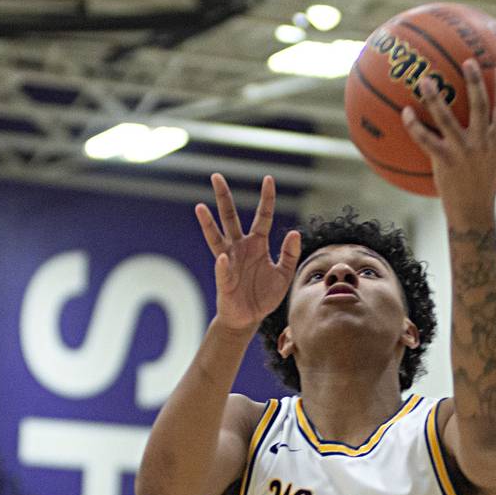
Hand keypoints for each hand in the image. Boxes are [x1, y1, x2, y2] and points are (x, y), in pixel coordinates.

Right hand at [194, 173, 300, 332]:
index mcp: (257, 244)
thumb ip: (290, 254)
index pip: (263, 216)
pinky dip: (223, 265)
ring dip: (208, 223)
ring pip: (216, 238)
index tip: (268, 179)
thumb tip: (295, 232)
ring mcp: (229, 261)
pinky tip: (222, 258)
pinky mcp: (224, 279)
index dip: (266, 199)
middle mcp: (240, 248)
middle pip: (230, 218)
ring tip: (200, 207)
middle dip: (224, 198)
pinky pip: (223, 270)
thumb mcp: (284, 274)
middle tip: (216, 176)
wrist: (249, 318)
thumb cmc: (264, 295)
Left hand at [401, 59, 495, 210]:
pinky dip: (414, 126)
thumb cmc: (492, 184)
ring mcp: (461, 151)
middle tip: (467, 61)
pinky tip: (405, 111)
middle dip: (474, 82)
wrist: (473, 210)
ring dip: (435, 98)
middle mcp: (481, 142)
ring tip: (426, 80)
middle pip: (479, 106)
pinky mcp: (443, 160)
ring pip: (446, 119)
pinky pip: (425, 140)